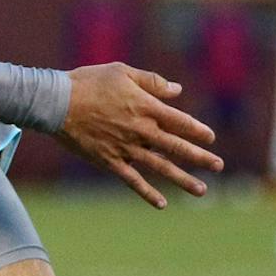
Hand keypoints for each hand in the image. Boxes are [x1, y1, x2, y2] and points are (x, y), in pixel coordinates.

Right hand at [54, 64, 220, 207]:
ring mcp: (125, 148)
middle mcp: (140, 130)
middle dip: (200, 157)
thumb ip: (152, 81)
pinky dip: (147, 192)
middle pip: (176, 147)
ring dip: (182, 179)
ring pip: (160, 167)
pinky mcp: (109, 161)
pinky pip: (132, 180)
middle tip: (219, 166)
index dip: (197, 130)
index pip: (180, 122)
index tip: (210, 138)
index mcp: (146, 107)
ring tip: (201, 190)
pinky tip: (162, 204)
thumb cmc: (88, 82)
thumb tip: (177, 90)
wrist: (55, 103)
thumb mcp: (122, 72)